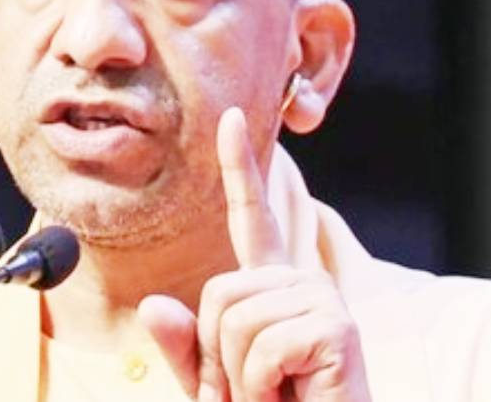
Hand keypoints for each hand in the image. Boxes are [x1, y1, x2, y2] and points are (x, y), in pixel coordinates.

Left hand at [139, 107, 370, 401]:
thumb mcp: (214, 383)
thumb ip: (186, 347)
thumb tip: (153, 305)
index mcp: (274, 286)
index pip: (251, 216)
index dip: (239, 167)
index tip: (229, 117)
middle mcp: (302, 281)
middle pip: (219, 290)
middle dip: (217, 354)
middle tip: (252, 390)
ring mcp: (322, 300)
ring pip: (234, 320)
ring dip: (239, 376)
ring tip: (276, 393)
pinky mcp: (337, 328)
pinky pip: (260, 348)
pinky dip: (260, 387)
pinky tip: (292, 394)